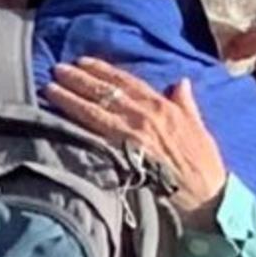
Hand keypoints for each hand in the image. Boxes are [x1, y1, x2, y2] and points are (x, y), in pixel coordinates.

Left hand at [44, 57, 226, 228]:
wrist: (205, 194)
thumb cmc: (203, 163)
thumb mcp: (198, 126)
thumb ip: (186, 103)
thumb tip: (181, 83)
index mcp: (162, 106)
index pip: (126, 81)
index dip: (102, 70)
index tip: (83, 61)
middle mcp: (145, 115)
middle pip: (105, 92)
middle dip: (79, 79)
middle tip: (57, 69)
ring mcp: (133, 134)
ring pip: (95, 110)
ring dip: (70, 98)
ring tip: (50, 88)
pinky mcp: (124, 154)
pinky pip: (96, 135)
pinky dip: (77, 124)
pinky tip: (59, 118)